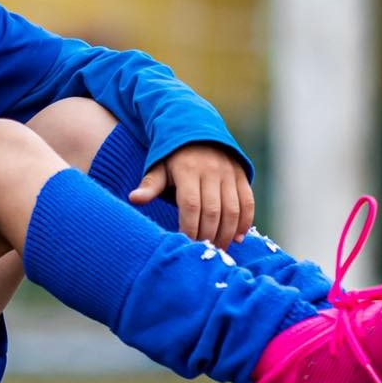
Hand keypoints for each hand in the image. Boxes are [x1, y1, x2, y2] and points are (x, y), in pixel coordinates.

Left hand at [129, 143, 253, 246]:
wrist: (198, 131)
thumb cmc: (173, 157)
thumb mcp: (159, 167)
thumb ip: (150, 185)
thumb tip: (133, 199)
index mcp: (187, 170)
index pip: (190, 205)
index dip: (189, 227)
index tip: (185, 244)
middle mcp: (211, 171)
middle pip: (212, 211)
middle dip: (207, 235)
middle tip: (202, 252)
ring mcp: (229, 173)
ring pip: (232, 209)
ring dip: (227, 233)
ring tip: (218, 249)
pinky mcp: (242, 176)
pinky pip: (248, 202)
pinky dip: (246, 222)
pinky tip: (237, 238)